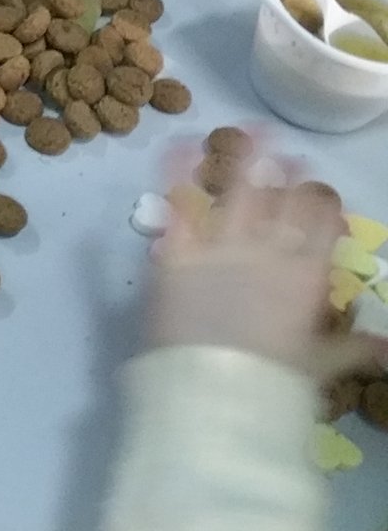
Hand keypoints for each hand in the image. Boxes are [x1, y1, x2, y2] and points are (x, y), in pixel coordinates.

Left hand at [147, 138, 381, 379]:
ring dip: (243, 159)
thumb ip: (354, 348)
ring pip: (235, 189)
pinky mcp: (175, 253)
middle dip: (286, 173)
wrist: (214, 396)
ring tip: (246, 133)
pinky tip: (179, 144)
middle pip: (282, 196)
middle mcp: (266, 249)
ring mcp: (219, 247)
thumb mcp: (321, 364)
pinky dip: (178, 172)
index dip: (322, 203)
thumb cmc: (273, 383)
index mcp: (307, 272)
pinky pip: (176, 205)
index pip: (323, 219)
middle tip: (285, 159)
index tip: (319, 197)